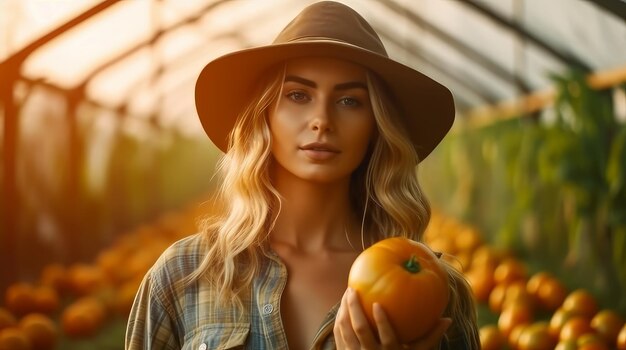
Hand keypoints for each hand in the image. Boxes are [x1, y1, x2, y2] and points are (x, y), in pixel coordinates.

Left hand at [334, 288, 450, 349]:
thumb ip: (431, 337)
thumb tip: (448, 319)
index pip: (386, 337)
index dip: (381, 321)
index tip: (377, 304)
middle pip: (360, 330)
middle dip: (355, 309)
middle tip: (353, 291)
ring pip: (346, 331)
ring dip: (344, 311)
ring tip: (347, 293)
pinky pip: (339, 335)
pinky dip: (339, 320)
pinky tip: (342, 306)